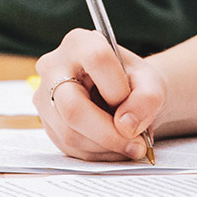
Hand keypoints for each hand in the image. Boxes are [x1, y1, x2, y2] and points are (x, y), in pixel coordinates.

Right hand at [33, 29, 166, 161]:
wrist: (124, 97)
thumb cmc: (135, 83)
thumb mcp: (151, 83)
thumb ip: (147, 99)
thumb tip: (125, 126)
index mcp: (79, 43)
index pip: (96, 60)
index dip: (118, 89)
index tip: (133, 103)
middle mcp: (53, 67)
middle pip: (73, 107)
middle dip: (109, 133)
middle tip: (137, 145)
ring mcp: (44, 98)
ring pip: (71, 133)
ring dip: (108, 147)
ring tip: (131, 144)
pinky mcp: (48, 125)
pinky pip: (71, 148)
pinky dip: (99, 154)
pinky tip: (115, 146)